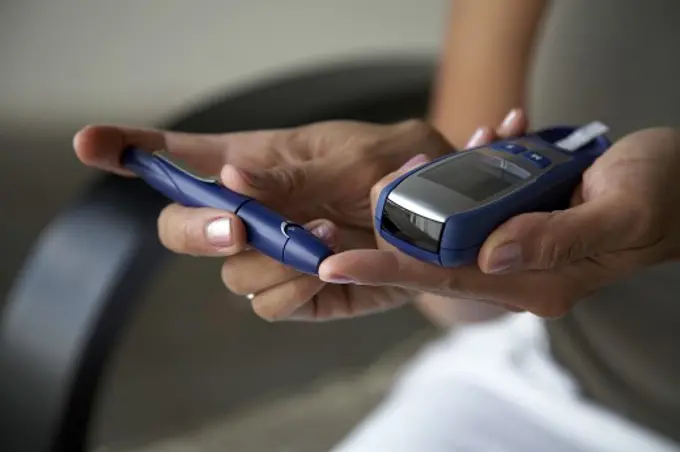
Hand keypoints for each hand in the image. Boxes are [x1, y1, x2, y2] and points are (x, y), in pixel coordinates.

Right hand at [74, 112, 526, 320]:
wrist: (438, 222)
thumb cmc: (397, 167)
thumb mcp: (354, 154)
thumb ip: (293, 171)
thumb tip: (233, 181)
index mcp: (254, 164)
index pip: (179, 157)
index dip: (130, 150)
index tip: (90, 145)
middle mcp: (251, 214)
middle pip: (182, 230)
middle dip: (199, 230)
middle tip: (239, 225)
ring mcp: (269, 258)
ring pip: (231, 274)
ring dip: (272, 260)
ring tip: (326, 236)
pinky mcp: (297, 295)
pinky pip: (270, 305)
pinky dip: (296, 290)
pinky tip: (330, 267)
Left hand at [318, 126, 679, 316]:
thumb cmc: (663, 196)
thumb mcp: (619, 211)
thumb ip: (556, 239)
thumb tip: (491, 254)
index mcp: (537, 281)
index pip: (445, 278)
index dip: (386, 269)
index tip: (334, 263)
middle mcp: (520, 269)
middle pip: (435, 256)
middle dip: (387, 231)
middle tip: (347, 206)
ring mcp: (519, 245)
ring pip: (452, 225)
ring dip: (433, 189)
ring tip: (422, 159)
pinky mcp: (522, 221)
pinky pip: (481, 202)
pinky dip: (475, 168)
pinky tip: (491, 136)